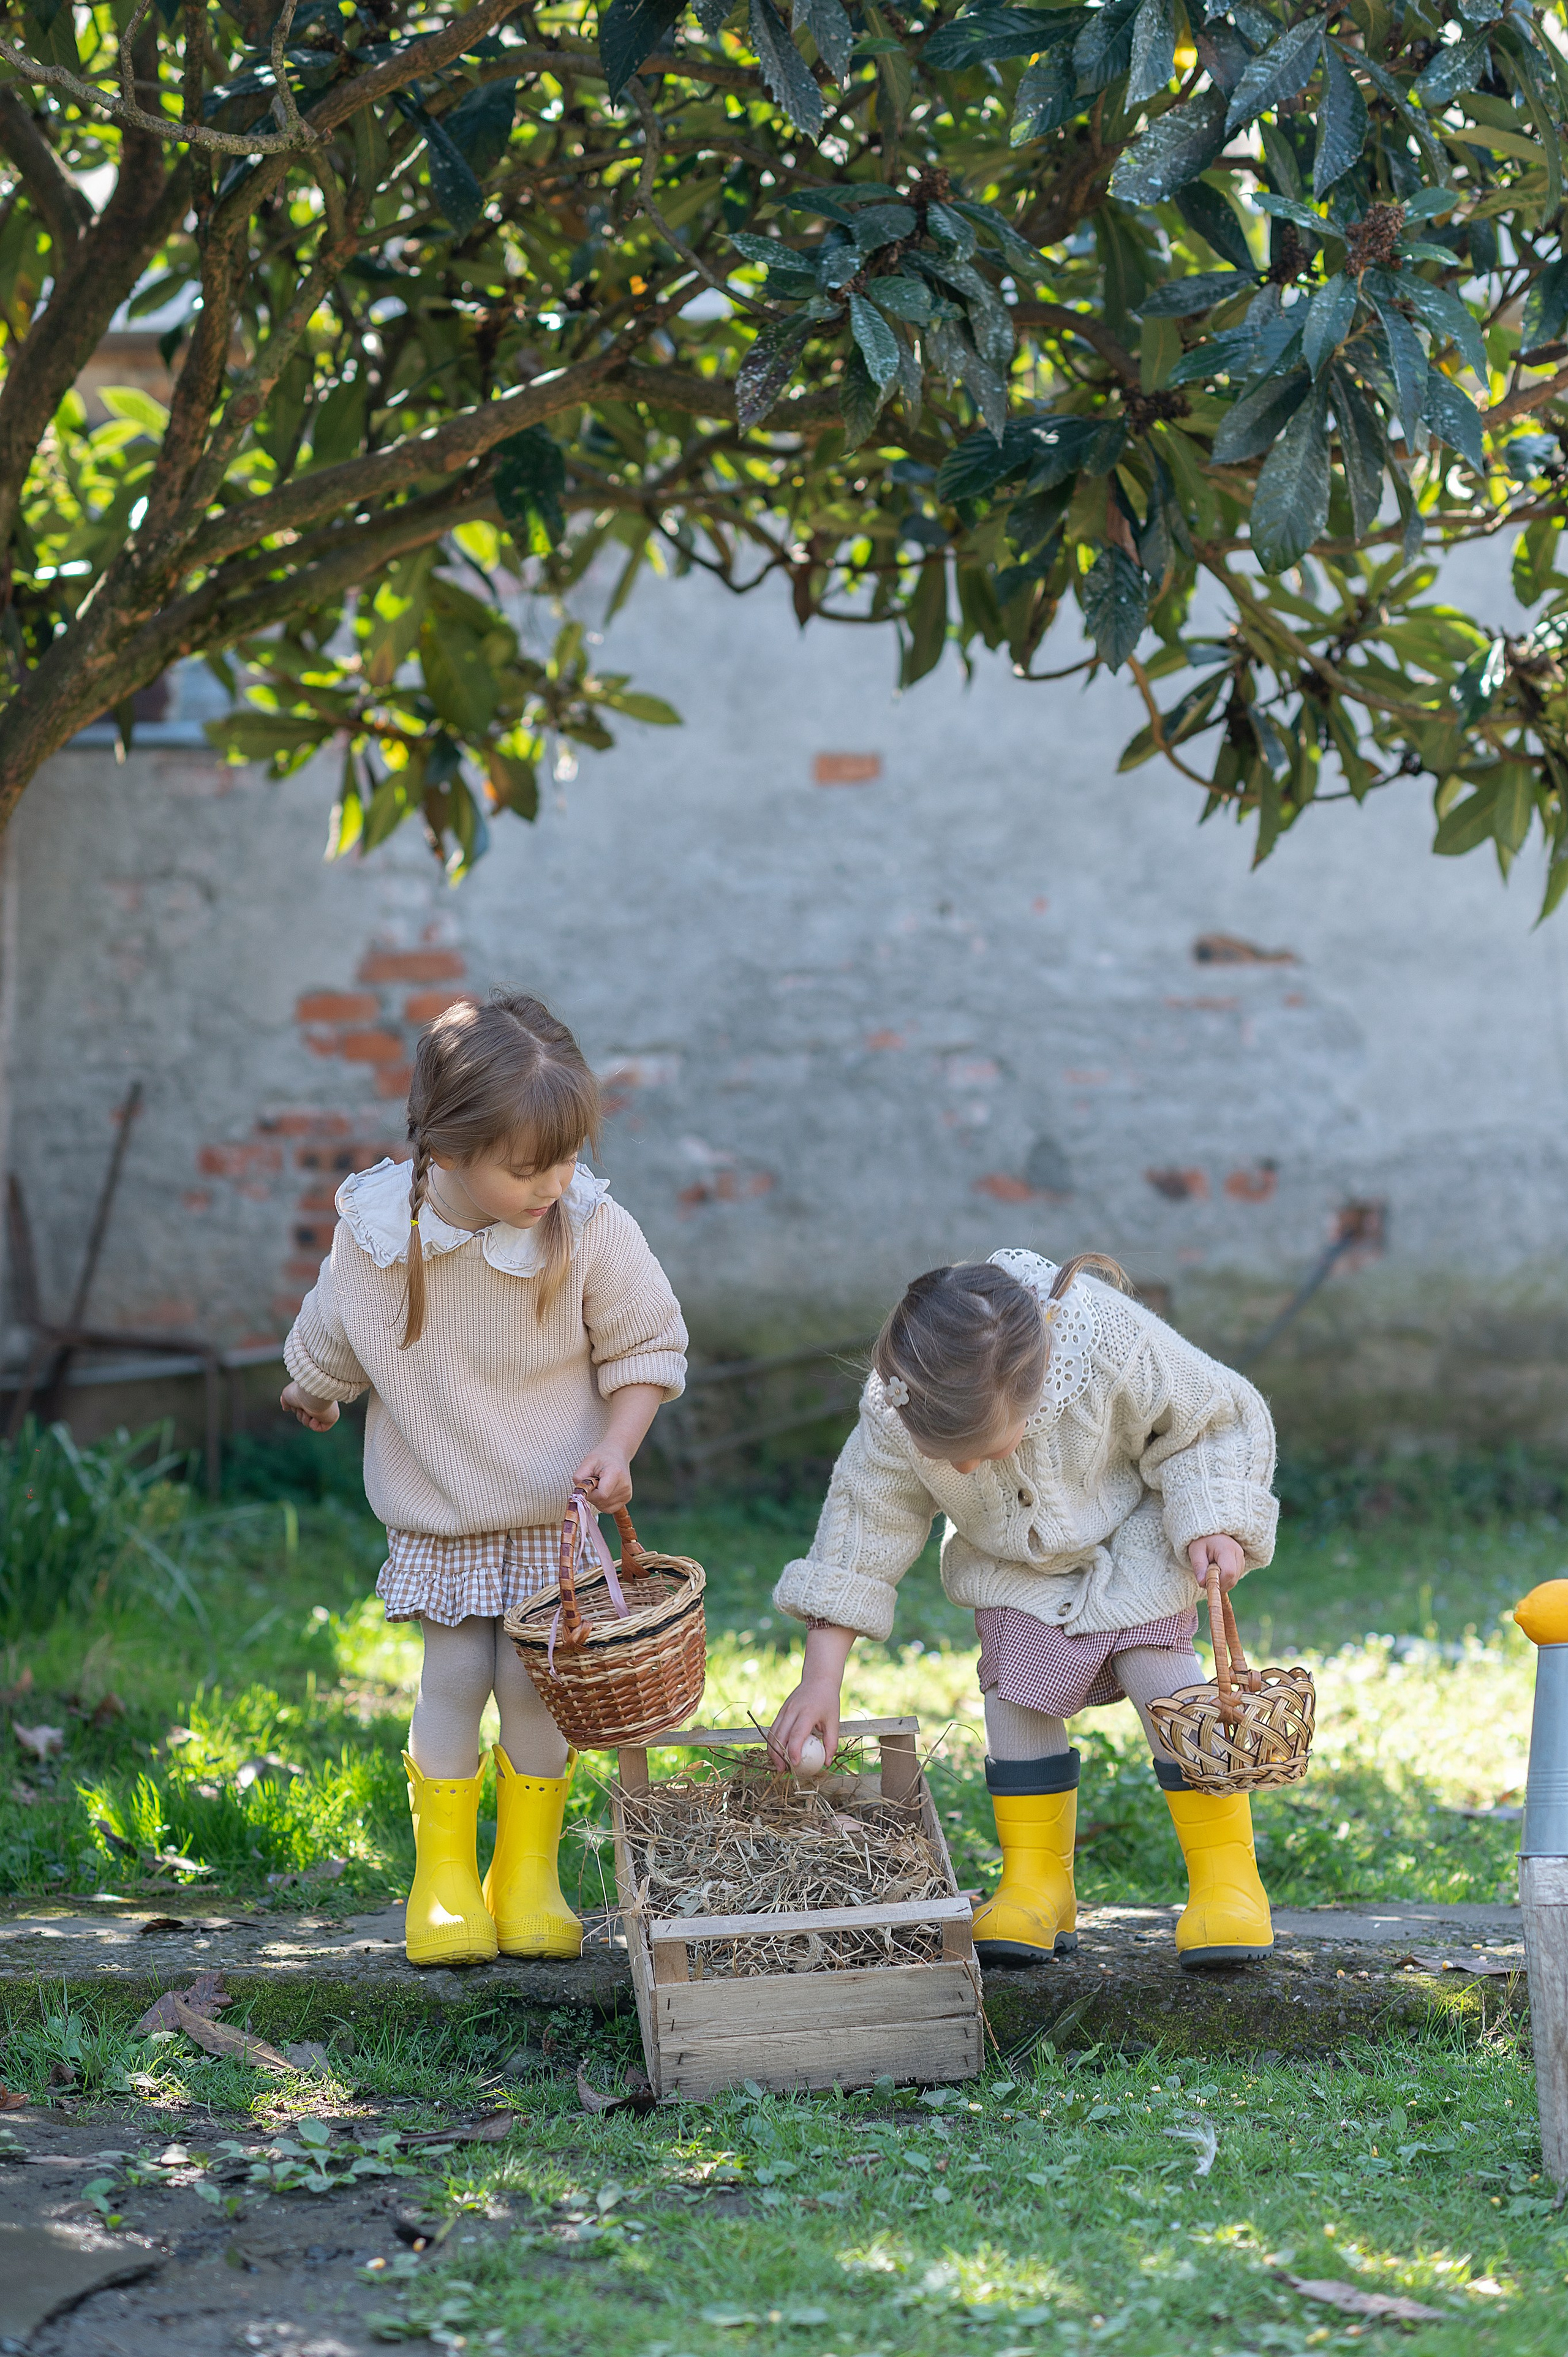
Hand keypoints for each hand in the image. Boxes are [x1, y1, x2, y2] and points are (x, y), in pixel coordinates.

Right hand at [281, 1380, 337, 1432]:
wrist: (311, 1394)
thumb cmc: (300, 1392)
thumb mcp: (287, 1394)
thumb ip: (285, 1401)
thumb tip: (286, 1408)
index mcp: (311, 1396)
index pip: (301, 1407)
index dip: (295, 1406)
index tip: (297, 1400)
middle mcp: (319, 1402)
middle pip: (303, 1416)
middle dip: (299, 1413)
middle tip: (302, 1406)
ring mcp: (325, 1410)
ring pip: (309, 1423)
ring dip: (305, 1418)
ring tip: (309, 1410)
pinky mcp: (331, 1418)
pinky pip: (318, 1428)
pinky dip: (313, 1424)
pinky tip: (315, 1415)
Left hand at [573, 1449, 633, 1510]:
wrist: (617, 1454)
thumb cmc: (601, 1457)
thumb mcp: (587, 1462)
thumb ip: (579, 1478)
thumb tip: (579, 1494)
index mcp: (615, 1473)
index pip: (601, 1495)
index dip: (590, 1493)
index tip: (588, 1483)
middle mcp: (624, 1485)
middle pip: (602, 1502)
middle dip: (592, 1496)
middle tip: (593, 1482)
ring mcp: (627, 1493)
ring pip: (605, 1507)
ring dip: (597, 1500)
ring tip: (600, 1485)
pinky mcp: (627, 1498)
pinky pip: (609, 1508)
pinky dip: (603, 1503)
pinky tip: (604, 1491)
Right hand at [766, 1622, 855, 1768]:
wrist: (818, 1679)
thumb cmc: (828, 1701)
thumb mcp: (834, 1720)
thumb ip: (831, 1742)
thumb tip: (826, 1763)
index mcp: (807, 1713)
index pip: (796, 1734)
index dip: (793, 1751)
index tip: (794, 1765)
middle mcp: (792, 1711)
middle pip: (780, 1736)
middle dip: (779, 1755)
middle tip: (783, 1771)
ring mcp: (784, 1710)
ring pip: (773, 1734)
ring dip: (773, 1751)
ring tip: (778, 1766)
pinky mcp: (781, 1711)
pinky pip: (773, 1729)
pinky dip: (772, 1743)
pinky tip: (776, 1754)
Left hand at [1188, 1532, 1246, 1591]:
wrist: (1211, 1533)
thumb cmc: (1202, 1541)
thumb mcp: (1196, 1551)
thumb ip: (1199, 1567)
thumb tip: (1202, 1583)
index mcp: (1227, 1549)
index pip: (1228, 1572)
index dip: (1217, 1581)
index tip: (1205, 1580)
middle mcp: (1238, 1554)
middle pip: (1232, 1579)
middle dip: (1218, 1583)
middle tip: (1205, 1576)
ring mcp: (1242, 1559)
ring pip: (1234, 1581)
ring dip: (1221, 1582)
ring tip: (1210, 1570)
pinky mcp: (1241, 1564)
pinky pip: (1234, 1579)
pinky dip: (1224, 1580)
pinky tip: (1217, 1571)